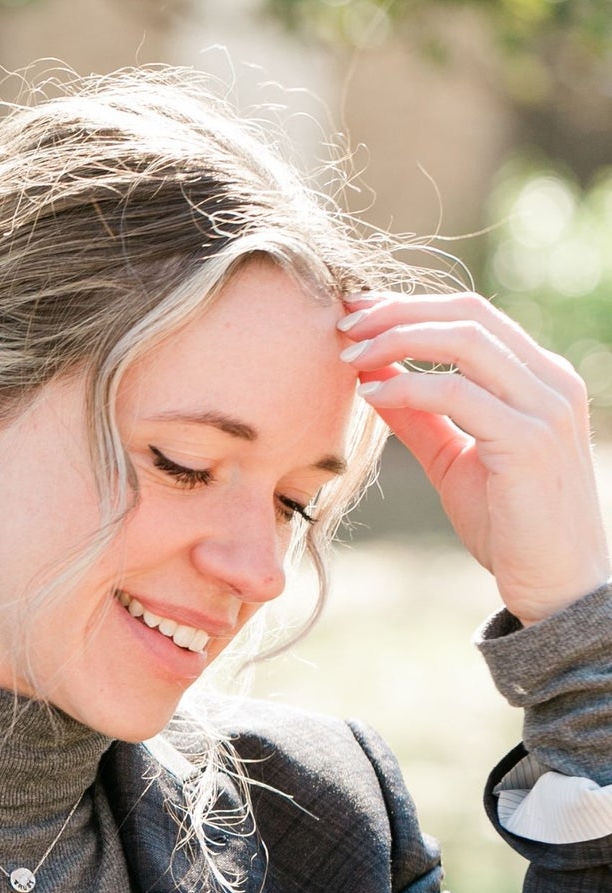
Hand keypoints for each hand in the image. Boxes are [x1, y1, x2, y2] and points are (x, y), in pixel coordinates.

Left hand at [339, 292, 609, 623]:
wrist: (555, 581)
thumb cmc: (509, 523)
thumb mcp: (454, 458)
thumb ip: (421, 418)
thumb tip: (372, 380)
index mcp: (538, 377)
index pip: (473, 316)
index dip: (410, 306)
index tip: (355, 314)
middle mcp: (550, 382)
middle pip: (469, 315)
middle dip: (398, 312)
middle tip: (343, 323)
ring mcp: (546, 409)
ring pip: (466, 343)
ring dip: (397, 342)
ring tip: (349, 357)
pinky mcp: (528, 443)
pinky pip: (460, 396)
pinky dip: (409, 389)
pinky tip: (372, 397)